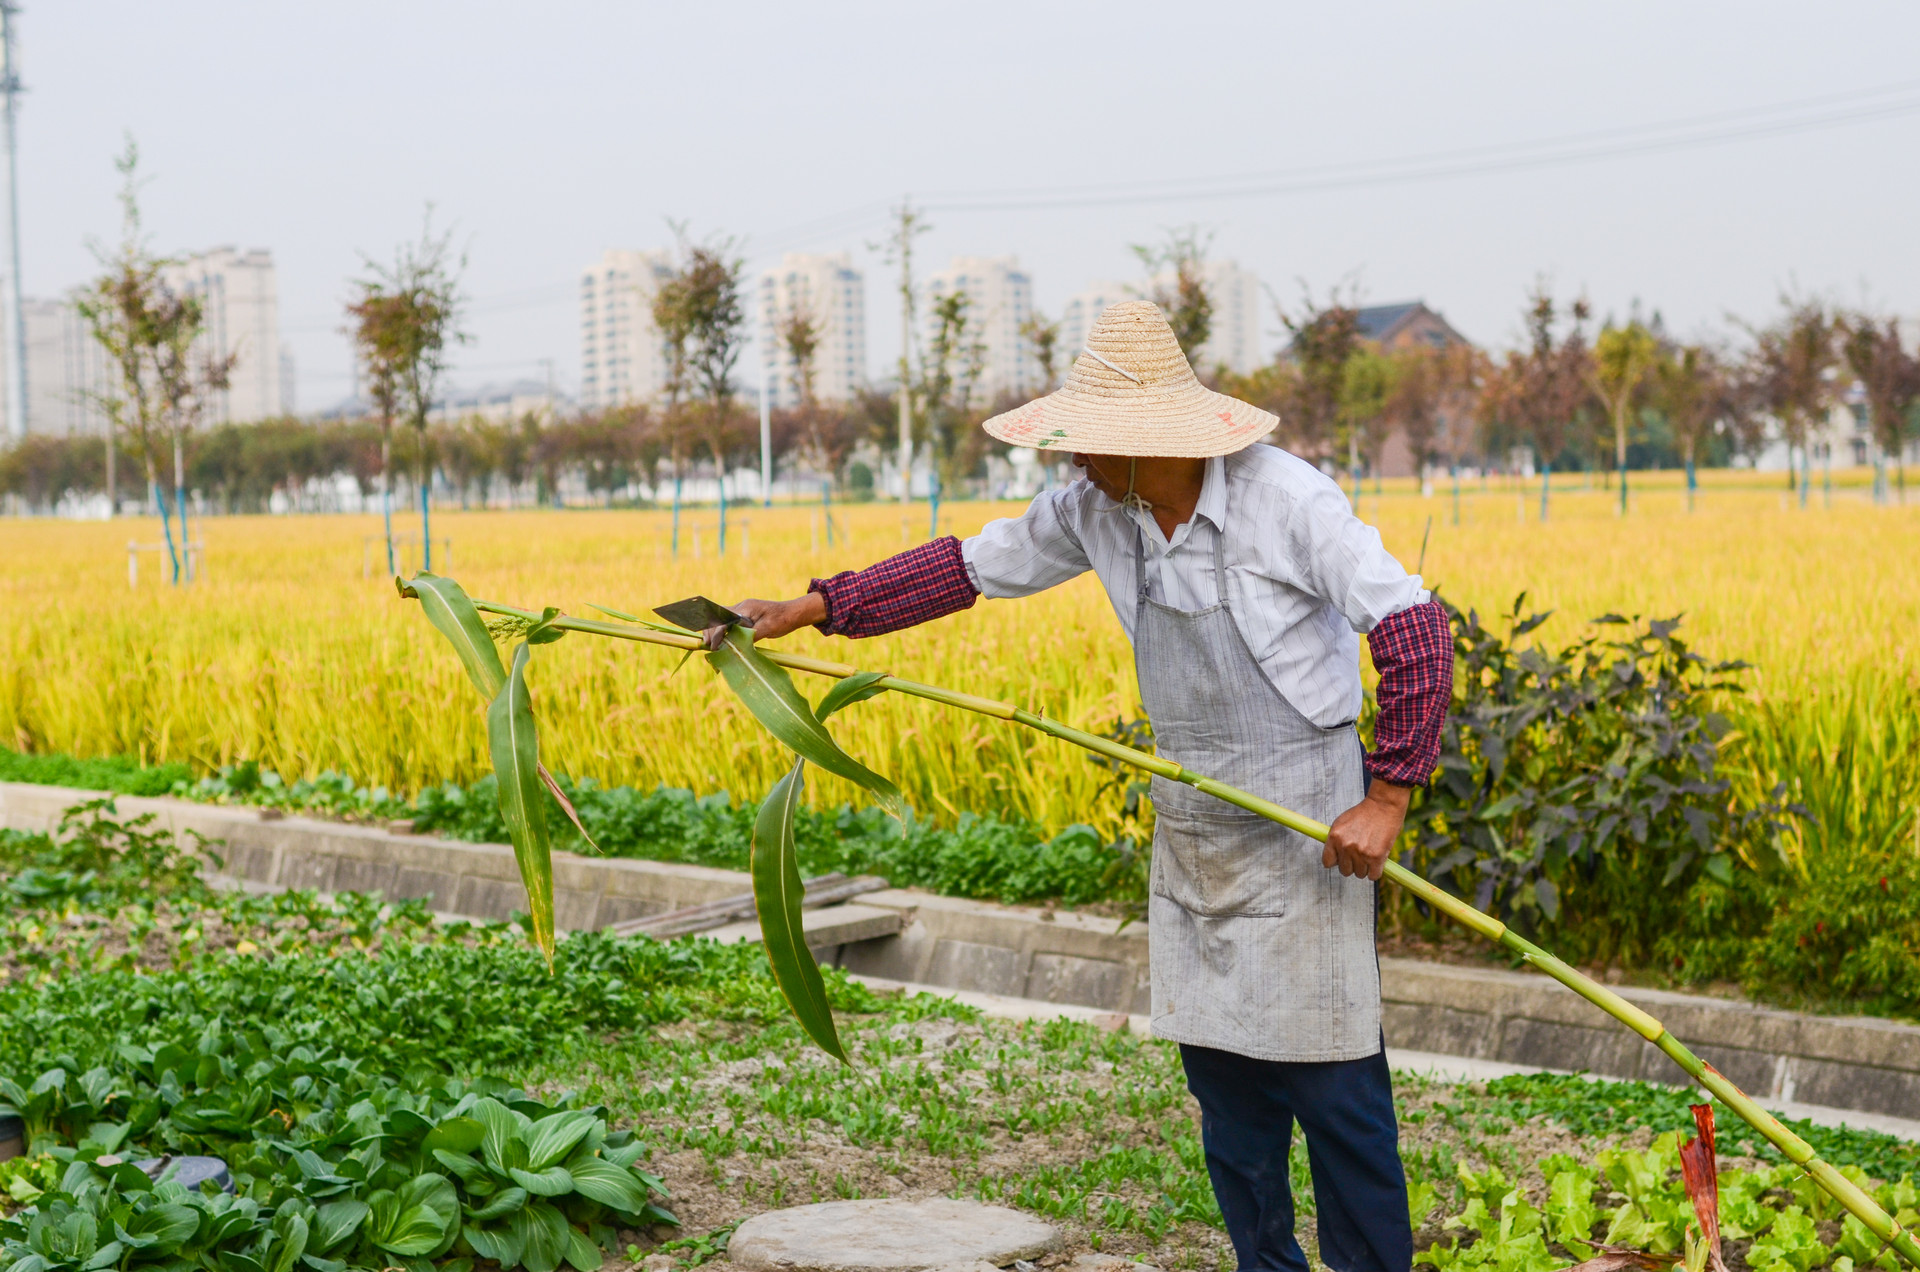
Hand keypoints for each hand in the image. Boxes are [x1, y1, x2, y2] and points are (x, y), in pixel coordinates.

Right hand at [702, 593, 826, 649]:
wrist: (794, 613)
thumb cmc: (783, 619)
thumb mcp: (768, 628)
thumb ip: (751, 634)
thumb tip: (736, 643)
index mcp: (745, 608)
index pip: (724, 619)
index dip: (717, 633)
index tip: (714, 646)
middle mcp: (741, 607)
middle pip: (718, 617)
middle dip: (710, 631)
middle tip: (707, 646)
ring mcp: (742, 611)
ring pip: (721, 619)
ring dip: (714, 631)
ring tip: (710, 646)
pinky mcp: (745, 617)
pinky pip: (729, 623)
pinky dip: (723, 632)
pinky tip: (720, 642)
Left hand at [1322, 781, 1411, 881]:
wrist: (1383, 805)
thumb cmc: (1363, 814)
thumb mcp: (1342, 823)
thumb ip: (1336, 841)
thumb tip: (1333, 859)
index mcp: (1334, 837)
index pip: (1327, 862)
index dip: (1337, 861)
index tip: (1343, 857)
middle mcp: (1345, 846)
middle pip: (1345, 871)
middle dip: (1352, 865)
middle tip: (1360, 854)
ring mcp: (1360, 853)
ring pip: (1359, 874)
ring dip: (1365, 867)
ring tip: (1370, 854)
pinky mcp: (1376, 857)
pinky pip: (1373, 876)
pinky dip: (1375, 872)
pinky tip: (1377, 861)